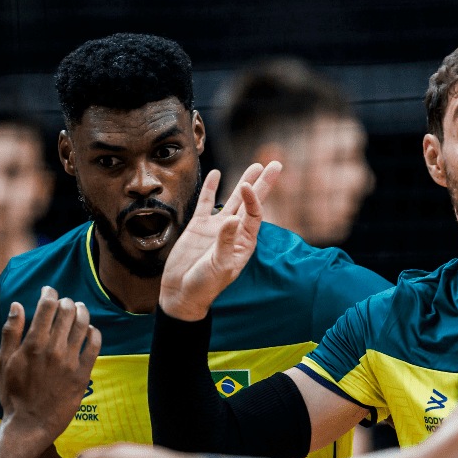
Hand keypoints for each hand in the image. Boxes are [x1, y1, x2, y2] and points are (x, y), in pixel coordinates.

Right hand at [0, 287, 101, 439]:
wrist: (29, 425)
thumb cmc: (13, 394)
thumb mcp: (3, 362)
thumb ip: (10, 332)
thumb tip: (17, 306)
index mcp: (32, 344)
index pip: (47, 306)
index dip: (49, 293)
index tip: (49, 290)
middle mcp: (53, 349)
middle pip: (67, 311)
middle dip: (66, 301)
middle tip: (65, 302)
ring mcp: (70, 361)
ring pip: (83, 324)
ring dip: (82, 311)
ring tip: (79, 310)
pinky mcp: (83, 374)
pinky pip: (95, 345)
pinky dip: (94, 332)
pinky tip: (90, 330)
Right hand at [158, 162, 282, 320]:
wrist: (181, 293)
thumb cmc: (204, 285)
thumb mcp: (218, 265)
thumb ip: (225, 242)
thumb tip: (233, 218)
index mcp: (244, 242)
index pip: (254, 213)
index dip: (253, 197)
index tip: (247, 185)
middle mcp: (233, 232)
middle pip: (251, 202)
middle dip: (263, 183)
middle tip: (275, 164)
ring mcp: (216, 228)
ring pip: (232, 199)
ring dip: (242, 182)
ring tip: (255, 165)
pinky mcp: (198, 227)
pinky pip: (206, 203)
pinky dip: (211, 189)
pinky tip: (216, 174)